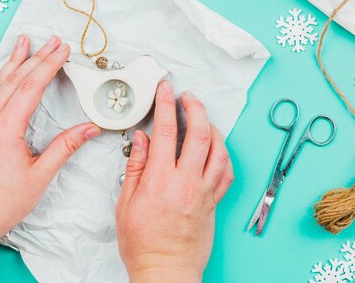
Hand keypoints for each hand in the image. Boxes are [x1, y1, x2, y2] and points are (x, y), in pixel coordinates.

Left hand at [0, 35, 101, 281]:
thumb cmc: (3, 202)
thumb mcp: (41, 175)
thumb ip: (65, 147)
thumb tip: (90, 128)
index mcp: (6, 130)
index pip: (31, 87)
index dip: (49, 66)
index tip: (62, 50)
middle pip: (15, 80)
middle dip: (37, 57)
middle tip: (52, 41)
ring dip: (12, 61)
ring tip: (24, 41)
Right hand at [115, 81, 233, 282]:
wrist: (166, 270)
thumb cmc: (143, 243)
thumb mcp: (126, 204)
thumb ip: (136, 167)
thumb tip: (142, 138)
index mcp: (161, 181)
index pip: (168, 132)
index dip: (167, 104)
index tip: (166, 90)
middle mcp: (187, 182)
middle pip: (200, 134)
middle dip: (196, 108)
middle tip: (188, 96)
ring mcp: (204, 192)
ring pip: (219, 150)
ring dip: (214, 128)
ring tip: (204, 119)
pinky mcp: (214, 202)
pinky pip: (227, 173)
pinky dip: (225, 156)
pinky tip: (218, 149)